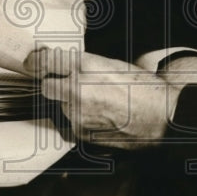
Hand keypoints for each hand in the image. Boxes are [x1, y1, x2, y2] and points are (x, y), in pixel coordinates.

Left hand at [24, 48, 178, 148]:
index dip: (36, 61)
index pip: (44, 61)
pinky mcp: (81, 134)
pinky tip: (100, 116)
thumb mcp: (112, 64)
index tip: (34, 61)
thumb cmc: (143, 88)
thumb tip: (60, 63)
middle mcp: (76, 90)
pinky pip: (71, 124)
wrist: (162, 117)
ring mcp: (77, 115)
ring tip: (95, 101)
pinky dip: (79, 120)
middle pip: (45, 86)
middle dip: (53, 83)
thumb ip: (83, 64)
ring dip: (69, 103)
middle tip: (67, 81)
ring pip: (60, 106)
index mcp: (85, 66)